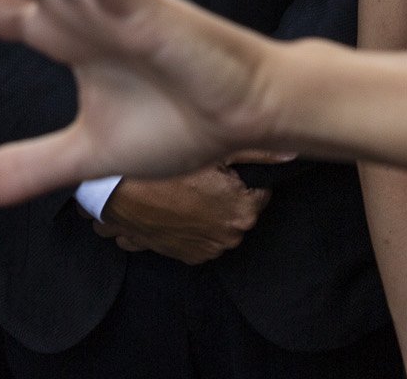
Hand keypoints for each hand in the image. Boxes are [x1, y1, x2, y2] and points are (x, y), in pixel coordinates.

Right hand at [94, 167, 267, 264]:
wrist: (115, 192)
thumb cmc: (162, 168)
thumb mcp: (214, 150)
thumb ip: (257, 153)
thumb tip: (290, 153)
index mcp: (242, 213)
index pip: (261, 190)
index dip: (244, 175)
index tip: (227, 167)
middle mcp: (226, 239)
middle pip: (239, 208)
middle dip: (226, 193)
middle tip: (203, 174)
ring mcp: (203, 251)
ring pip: (216, 223)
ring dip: (206, 210)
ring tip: (184, 190)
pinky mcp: (183, 256)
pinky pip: (197, 237)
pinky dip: (189, 224)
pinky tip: (174, 206)